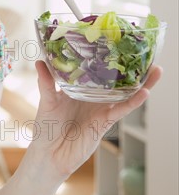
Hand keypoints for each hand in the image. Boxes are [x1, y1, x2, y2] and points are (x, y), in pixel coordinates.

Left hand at [28, 59, 162, 179]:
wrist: (50, 154)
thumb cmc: (47, 127)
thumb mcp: (46, 100)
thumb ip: (46, 82)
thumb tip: (40, 61)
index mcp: (77, 87)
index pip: (93, 69)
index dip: (104, 57)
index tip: (113, 40)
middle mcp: (91, 96)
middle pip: (113, 79)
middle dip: (129, 68)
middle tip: (143, 52)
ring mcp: (100, 108)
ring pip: (124, 93)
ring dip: (140, 83)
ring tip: (155, 70)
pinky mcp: (105, 122)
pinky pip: (121, 110)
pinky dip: (133, 102)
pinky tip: (144, 93)